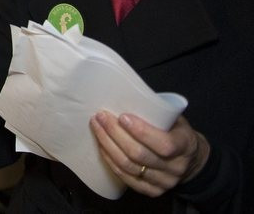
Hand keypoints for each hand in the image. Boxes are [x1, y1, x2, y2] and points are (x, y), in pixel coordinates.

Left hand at [90, 111, 209, 196]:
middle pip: (139, 155)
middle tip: (101, 117)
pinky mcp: (152, 191)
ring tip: (97, 127)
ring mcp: (164, 182)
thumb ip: (158, 112)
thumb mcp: (176, 119)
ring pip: (129, 166)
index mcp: (185, 146)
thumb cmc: (177, 132)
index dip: (141, 131)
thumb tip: (125, 95)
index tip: (122, 116)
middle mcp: (176, 168)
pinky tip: (102, 146)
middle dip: (115, 134)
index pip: (164, 144)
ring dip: (108, 145)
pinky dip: (110, 161)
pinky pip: (126, 178)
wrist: (191, 159)